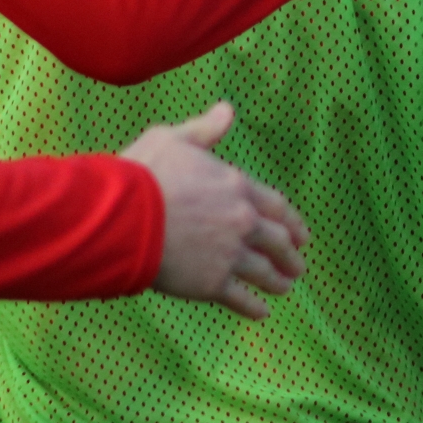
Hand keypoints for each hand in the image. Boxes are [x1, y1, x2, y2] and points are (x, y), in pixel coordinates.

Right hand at [122, 101, 310, 319]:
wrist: (121, 218)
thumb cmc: (143, 174)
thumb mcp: (174, 138)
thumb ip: (205, 129)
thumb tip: (228, 109)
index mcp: (237, 186)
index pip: (276, 205)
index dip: (291, 220)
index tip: (301, 232)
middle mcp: (242, 222)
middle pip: (277, 240)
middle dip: (291, 253)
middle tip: (300, 264)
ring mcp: (229, 255)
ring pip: (264, 271)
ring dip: (278, 280)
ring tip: (286, 287)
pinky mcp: (211, 283)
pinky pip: (240, 298)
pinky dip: (253, 307)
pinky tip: (262, 313)